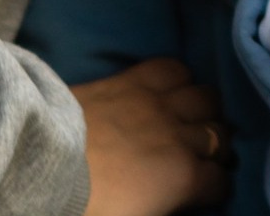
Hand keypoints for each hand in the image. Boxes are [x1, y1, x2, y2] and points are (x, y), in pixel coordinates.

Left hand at [72, 58, 229, 215]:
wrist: (47, 167)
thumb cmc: (90, 207)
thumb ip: (164, 205)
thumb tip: (173, 199)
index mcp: (183, 178)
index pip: (221, 181)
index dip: (218, 188)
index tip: (210, 190)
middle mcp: (180, 136)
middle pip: (220, 135)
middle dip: (218, 148)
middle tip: (206, 157)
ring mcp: (158, 103)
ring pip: (206, 97)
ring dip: (206, 112)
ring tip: (196, 121)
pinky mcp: (134, 80)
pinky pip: (172, 67)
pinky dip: (180, 77)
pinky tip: (174, 89)